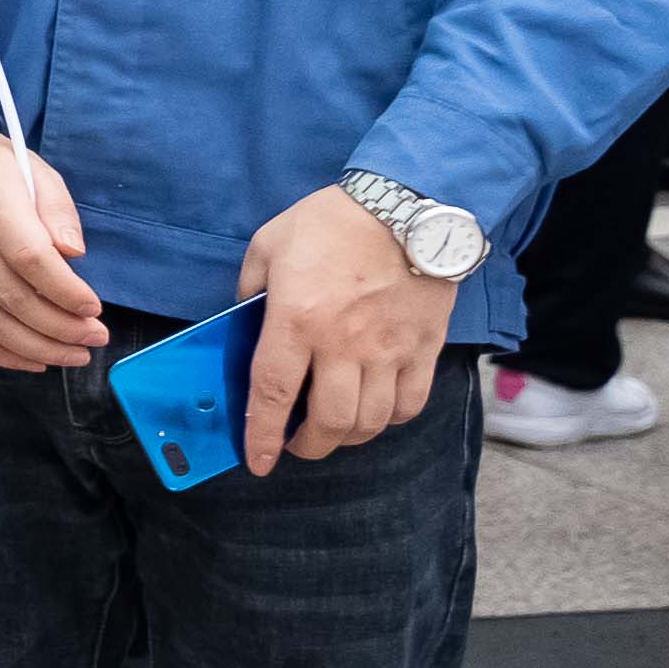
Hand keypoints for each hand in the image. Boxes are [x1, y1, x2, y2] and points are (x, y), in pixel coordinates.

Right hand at [0, 121, 105, 373]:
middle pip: (12, 298)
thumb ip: (59, 212)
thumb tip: (74, 256)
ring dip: (35, 348)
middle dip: (60, 328)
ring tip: (72, 356)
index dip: (65, 291)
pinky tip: (30, 360)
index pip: (29, 259)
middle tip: (95, 338)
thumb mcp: (37, 171)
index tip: (94, 307)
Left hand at [235, 183, 450, 471]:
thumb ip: (249, 292)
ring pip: (371, 421)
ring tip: (333, 431)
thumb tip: (243, 326)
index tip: (257, 463)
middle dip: (308, 445)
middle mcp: (344, 344)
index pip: (275, 394)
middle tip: (296, 444)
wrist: (408, 205)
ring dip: (348, 438)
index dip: (263, 435)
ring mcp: (390, 350)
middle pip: (329, 421)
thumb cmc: (331, 222)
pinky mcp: (425, 347)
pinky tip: (375, 412)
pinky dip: (391, 419)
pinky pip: (410, 403)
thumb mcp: (267, 246)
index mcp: (297, 320)